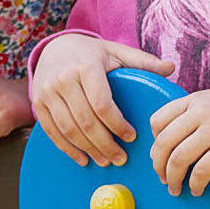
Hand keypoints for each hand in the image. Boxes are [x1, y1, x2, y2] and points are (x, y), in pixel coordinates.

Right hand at [29, 35, 176, 167]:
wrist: (54, 47)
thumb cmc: (91, 53)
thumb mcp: (116, 52)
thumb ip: (143, 61)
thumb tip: (171, 67)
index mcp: (85, 66)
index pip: (102, 104)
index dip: (117, 125)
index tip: (132, 136)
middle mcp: (63, 80)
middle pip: (85, 121)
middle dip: (105, 144)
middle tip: (121, 158)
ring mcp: (47, 93)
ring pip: (68, 129)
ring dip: (88, 149)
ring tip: (105, 160)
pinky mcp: (37, 104)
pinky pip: (52, 132)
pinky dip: (67, 149)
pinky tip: (83, 158)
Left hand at [147, 86, 209, 195]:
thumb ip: (195, 113)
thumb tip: (176, 137)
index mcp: (195, 99)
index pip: (157, 120)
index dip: (153, 143)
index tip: (159, 155)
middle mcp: (201, 112)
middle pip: (163, 143)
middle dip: (158, 166)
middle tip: (162, 178)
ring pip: (178, 159)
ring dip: (172, 179)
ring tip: (175, 188)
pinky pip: (202, 171)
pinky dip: (195, 184)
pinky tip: (198, 189)